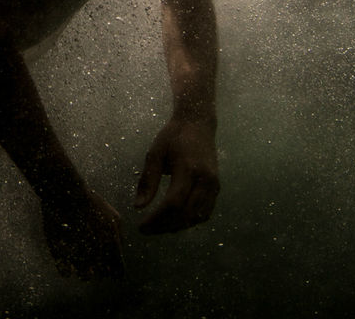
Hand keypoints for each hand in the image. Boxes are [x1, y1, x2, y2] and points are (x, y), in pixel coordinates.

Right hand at [41, 188, 123, 279]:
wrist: (66, 193)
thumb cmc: (91, 203)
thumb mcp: (114, 218)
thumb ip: (120, 237)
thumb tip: (120, 251)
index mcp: (111, 245)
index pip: (118, 273)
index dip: (115, 272)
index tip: (111, 270)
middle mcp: (96, 253)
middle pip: (101, 276)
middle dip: (100, 270)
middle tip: (94, 259)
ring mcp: (77, 255)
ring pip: (85, 277)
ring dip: (84, 271)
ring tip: (81, 258)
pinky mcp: (59, 254)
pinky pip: (66, 272)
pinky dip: (67, 269)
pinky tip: (68, 258)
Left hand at [133, 116, 218, 233]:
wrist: (198, 124)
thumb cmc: (173, 136)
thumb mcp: (155, 153)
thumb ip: (147, 181)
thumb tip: (138, 207)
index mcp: (188, 169)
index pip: (173, 203)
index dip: (157, 219)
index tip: (141, 226)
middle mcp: (205, 179)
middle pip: (186, 214)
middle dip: (164, 227)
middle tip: (146, 230)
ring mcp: (213, 185)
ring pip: (197, 217)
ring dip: (177, 227)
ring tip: (158, 227)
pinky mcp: (216, 188)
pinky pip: (205, 213)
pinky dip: (189, 221)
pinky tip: (174, 221)